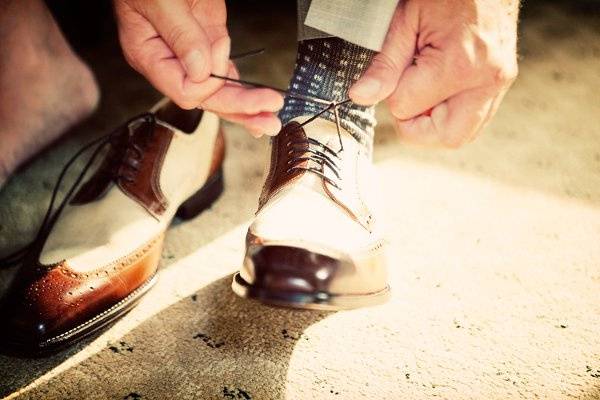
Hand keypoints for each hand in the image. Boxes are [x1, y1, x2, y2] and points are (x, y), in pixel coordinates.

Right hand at [114, 0, 282, 136]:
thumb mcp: (159, 1)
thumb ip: (180, 34)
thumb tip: (202, 69)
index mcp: (149, 55)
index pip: (185, 89)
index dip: (209, 82)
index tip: (220, 50)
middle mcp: (172, 61)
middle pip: (207, 98)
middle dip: (240, 108)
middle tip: (268, 117)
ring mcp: (192, 52)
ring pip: (220, 91)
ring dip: (247, 106)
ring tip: (270, 116)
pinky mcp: (210, 39)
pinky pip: (226, 71)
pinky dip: (244, 87)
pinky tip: (259, 101)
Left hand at [350, 0, 518, 146]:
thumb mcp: (406, 21)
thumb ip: (384, 65)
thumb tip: (361, 96)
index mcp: (458, 65)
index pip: (407, 109)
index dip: (393, 94)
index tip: (398, 71)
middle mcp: (484, 80)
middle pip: (446, 138)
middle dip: (418, 126)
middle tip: (408, 95)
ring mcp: (498, 83)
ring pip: (463, 134)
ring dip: (436, 123)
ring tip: (425, 90)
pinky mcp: (503, 82)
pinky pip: (476, 118)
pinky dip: (452, 113)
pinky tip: (441, 88)